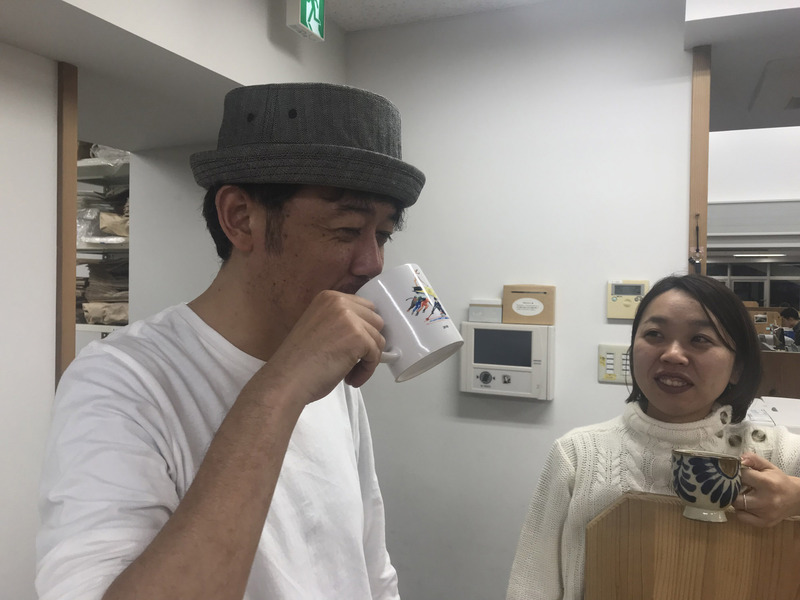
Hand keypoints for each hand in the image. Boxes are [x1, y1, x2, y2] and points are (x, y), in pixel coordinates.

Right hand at [258, 290, 385, 403]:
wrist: (287, 379)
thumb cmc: (298, 362)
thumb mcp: (319, 328)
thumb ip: (339, 323)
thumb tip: (366, 333)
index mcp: (328, 298)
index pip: (363, 308)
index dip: (363, 330)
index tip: (355, 346)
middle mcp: (339, 303)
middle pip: (375, 321)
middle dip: (368, 343)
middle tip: (353, 361)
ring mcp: (350, 319)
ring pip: (378, 338)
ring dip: (368, 359)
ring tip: (350, 373)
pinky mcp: (359, 337)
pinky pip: (376, 354)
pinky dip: (367, 370)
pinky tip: (351, 379)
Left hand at [733, 453, 799, 526]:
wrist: (796, 499)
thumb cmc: (779, 481)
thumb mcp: (768, 466)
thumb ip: (753, 459)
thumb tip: (739, 459)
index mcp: (767, 483)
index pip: (741, 476)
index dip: (735, 473)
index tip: (734, 473)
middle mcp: (766, 500)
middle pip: (735, 496)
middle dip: (732, 490)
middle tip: (735, 486)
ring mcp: (765, 513)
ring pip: (737, 507)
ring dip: (736, 500)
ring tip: (743, 495)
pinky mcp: (764, 523)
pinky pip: (741, 517)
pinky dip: (741, 511)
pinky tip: (747, 505)